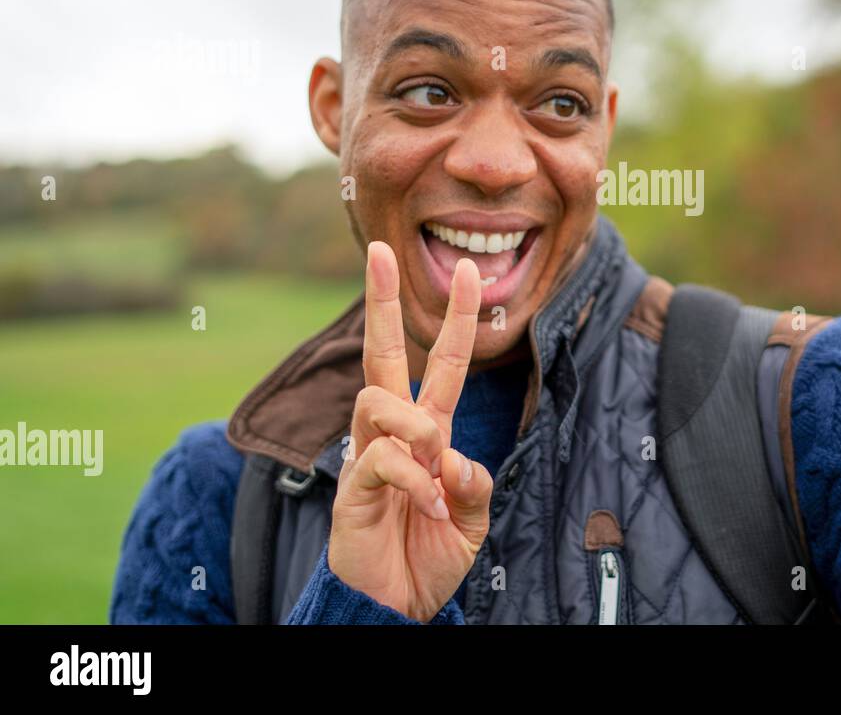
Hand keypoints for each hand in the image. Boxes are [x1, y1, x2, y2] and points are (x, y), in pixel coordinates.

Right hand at [327, 241, 493, 620]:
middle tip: (379, 249)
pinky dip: (410, 479)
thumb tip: (450, 457)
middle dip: (382, 301)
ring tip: (432, 470)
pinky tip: (426, 504)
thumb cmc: (429, 556)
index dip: (460, 320)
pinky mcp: (351, 489)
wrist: (396, 606)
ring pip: (377, 401)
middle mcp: (394, 434)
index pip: (445, 364)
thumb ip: (472, 482)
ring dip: (415, 428)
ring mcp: (368, 456)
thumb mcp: (471, 517)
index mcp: (430, 432)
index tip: (474, 273)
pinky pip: (378, 459)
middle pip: (384, 354)